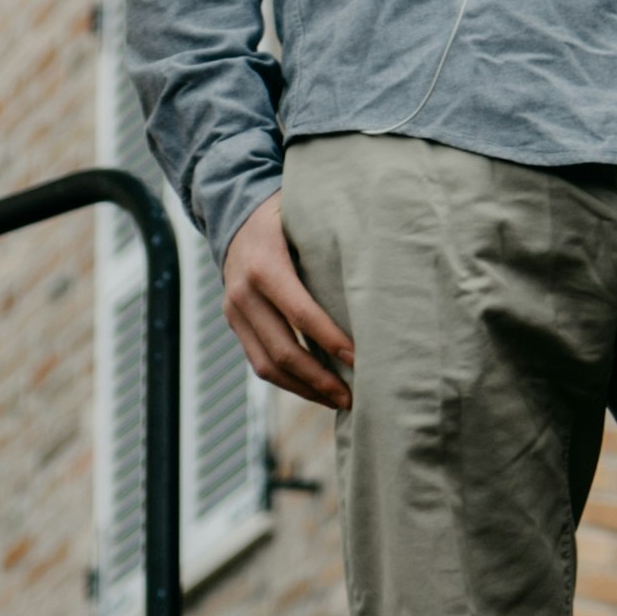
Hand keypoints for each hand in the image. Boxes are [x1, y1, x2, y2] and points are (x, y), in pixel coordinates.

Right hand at [222, 192, 354, 407]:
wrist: (234, 213)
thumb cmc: (286, 215)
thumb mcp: (305, 216)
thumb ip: (331, 238)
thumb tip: (383, 261)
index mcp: (264, 265)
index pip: (300, 312)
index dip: (330, 339)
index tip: (360, 359)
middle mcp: (242, 292)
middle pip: (282, 350)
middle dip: (319, 378)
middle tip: (353, 396)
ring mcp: (233, 312)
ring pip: (267, 366)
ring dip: (304, 389)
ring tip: (339, 401)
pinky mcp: (234, 325)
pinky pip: (258, 363)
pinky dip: (288, 382)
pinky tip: (316, 390)